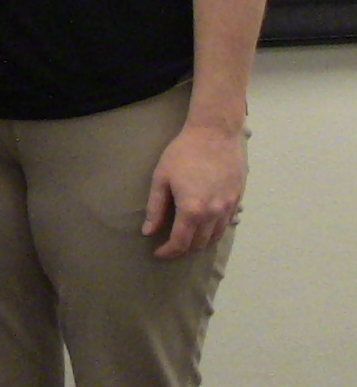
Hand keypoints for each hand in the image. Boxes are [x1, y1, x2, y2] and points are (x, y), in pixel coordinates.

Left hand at [142, 122, 245, 259]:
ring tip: (186, 237)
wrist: (215, 133)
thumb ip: (155, 208)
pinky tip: (205, 224)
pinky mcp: (238, 200)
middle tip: (169, 245)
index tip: (158, 253)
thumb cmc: (183, 152)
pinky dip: (214, 230)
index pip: (181, 243)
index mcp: (192, 210)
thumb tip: (148, 231)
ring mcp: (229, 208)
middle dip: (183, 249)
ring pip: (216, 237)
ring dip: (200, 242)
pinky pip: (227, 224)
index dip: (168, 252)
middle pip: (199, 244)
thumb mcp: (161, 178)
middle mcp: (214, 214)